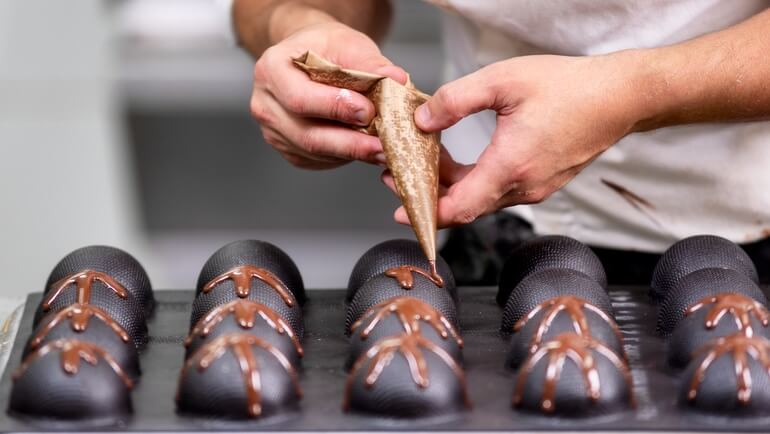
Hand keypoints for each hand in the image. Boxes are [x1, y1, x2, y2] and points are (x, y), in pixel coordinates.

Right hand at [250, 20, 406, 169]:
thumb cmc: (325, 47)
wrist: (309, 56)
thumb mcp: (348, 43)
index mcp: (271, 70)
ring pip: (314, 152)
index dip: (335, 108)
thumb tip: (397, 81)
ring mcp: (273, 131)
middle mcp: (265, 104)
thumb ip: (371, 64)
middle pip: (307, 135)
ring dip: (351, 153)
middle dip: (350, 143)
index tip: (368, 111)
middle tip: (383, 146)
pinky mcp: (288, 149)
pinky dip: (344, 156)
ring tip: (382, 149)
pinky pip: (317, 160)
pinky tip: (364, 148)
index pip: (300, 98)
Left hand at [384, 53, 646, 225]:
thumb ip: (456, 100)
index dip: (426, 213)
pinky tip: (461, 162)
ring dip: (453, 188)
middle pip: (467, 207)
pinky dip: (475, 182)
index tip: (400, 212)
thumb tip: (422, 121)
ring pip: (483, 199)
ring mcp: (536, 188)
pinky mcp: (543, 183)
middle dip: (430, 197)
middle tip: (399, 178)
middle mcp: (525, 187)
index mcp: (511, 166)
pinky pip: (500, 191)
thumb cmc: (568, 87)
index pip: (461, 208)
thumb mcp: (503, 81)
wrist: (619, 97)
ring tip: (428, 164)